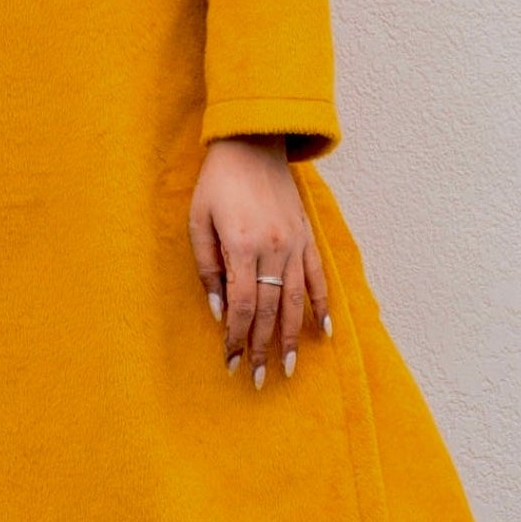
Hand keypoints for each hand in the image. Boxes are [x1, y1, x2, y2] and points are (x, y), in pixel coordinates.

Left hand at [188, 137, 331, 389]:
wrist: (252, 142)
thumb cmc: (217, 182)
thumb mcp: (198, 221)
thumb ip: (207, 267)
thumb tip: (217, 310)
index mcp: (242, 245)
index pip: (241, 305)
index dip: (235, 337)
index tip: (230, 361)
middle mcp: (273, 248)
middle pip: (269, 310)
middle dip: (261, 348)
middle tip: (257, 379)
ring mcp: (295, 243)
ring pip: (295, 300)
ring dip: (292, 338)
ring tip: (289, 368)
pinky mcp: (307, 236)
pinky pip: (317, 278)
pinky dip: (321, 305)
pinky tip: (322, 331)